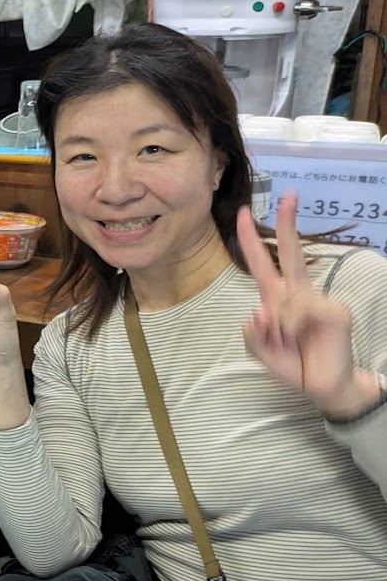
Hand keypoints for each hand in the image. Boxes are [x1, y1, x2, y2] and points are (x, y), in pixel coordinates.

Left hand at [237, 192, 376, 417]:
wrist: (322, 386)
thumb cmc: (292, 363)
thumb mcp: (259, 350)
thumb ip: (253, 332)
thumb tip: (261, 310)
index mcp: (277, 297)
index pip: (262, 262)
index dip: (249, 239)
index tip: (243, 212)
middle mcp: (298, 293)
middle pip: (290, 252)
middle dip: (287, 223)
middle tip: (289, 194)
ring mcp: (319, 300)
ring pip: (283, 299)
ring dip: (277, 326)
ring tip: (288, 342)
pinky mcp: (335, 312)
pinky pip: (301, 311)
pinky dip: (291, 328)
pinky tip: (300, 337)